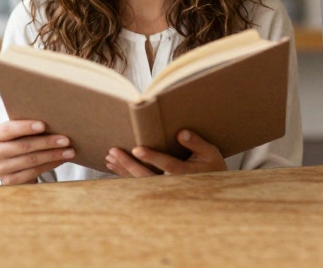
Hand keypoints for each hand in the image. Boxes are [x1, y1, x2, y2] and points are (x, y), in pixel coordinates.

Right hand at [0, 120, 73, 184]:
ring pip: (31, 160)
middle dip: (47, 142)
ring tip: (69, 151)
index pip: (9, 129)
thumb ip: (31, 126)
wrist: (17, 166)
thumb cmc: (23, 141)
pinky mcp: (9, 181)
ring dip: (53, 155)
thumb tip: (57, 119)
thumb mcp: (22, 132)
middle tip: (66, 140)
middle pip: (23, 146)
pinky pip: (33, 172)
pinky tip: (61, 160)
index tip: (43, 125)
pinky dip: (50, 165)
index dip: (25, 127)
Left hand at [104, 129, 227, 177]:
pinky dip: (125, 174)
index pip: (167, 165)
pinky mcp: (157, 189)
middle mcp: (171, 183)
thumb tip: (181, 133)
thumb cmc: (212, 168)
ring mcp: (163, 188)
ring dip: (123, 169)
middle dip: (128, 163)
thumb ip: (196, 143)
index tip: (137, 149)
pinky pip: (138, 183)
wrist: (213, 189)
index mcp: (186, 173)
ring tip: (110, 157)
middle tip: (114, 152)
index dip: (152, 157)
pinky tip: (114, 166)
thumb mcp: (211, 153)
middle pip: (146, 175)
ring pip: (139, 181)